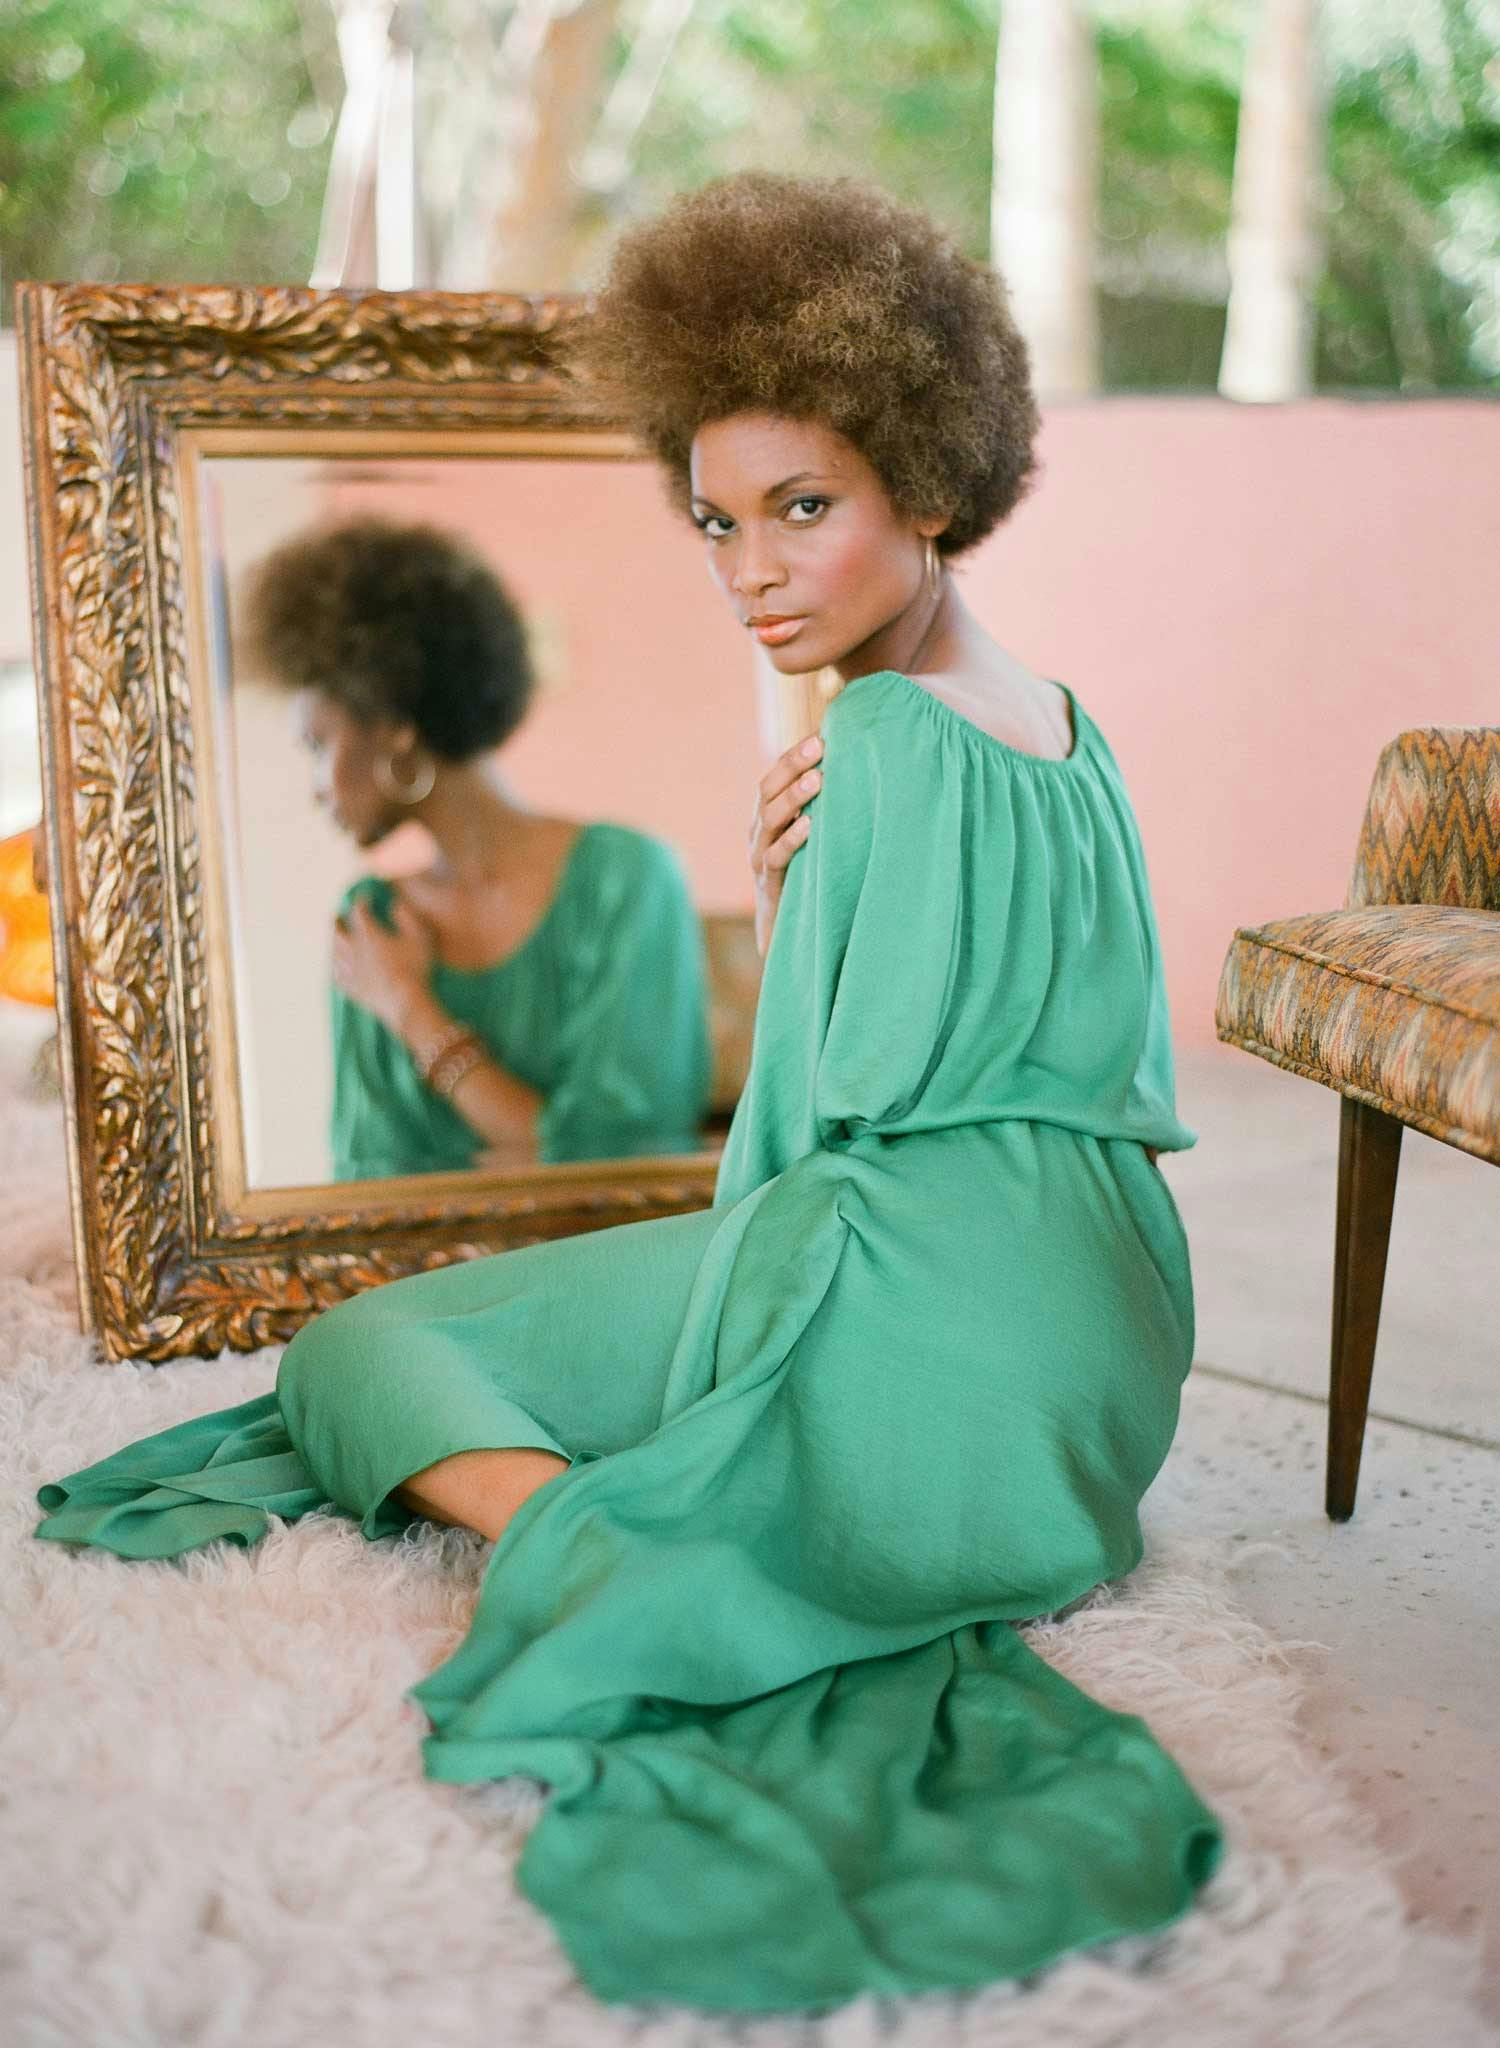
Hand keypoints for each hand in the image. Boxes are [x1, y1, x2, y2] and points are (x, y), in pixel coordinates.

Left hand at [332, 890, 437, 1034]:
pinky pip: (337, 976)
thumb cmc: (415, 967)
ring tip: (337, 941)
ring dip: (334, 943)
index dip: (361, 902)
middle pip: (337, 931)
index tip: (366, 898)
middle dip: (337, 921)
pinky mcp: (352, 989)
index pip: (358, 911)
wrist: (406, 1002)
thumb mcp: (420, 936)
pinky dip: (336, 969)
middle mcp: (354, 950)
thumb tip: (395, 904)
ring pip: (334, 952)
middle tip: (338, 917)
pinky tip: (337, 970)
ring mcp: (350, 971)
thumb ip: (408, 917)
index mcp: (369, 934)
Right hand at [750, 732, 822, 956]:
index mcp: (767, 814)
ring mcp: (759, 856)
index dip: (794, 754)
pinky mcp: (769, 882)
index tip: (821, 734)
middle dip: (792, 765)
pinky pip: (776, 857)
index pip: (775, 775)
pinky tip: (810, 825)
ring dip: (793, 796)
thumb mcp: (812, 838)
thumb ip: (822, 809)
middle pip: (768, 789)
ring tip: (818, 779)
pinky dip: (792, 839)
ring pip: (769, 819)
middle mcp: (759, 831)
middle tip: (819, 746)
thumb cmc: (805, 875)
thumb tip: (858, 770)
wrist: (786, 931)